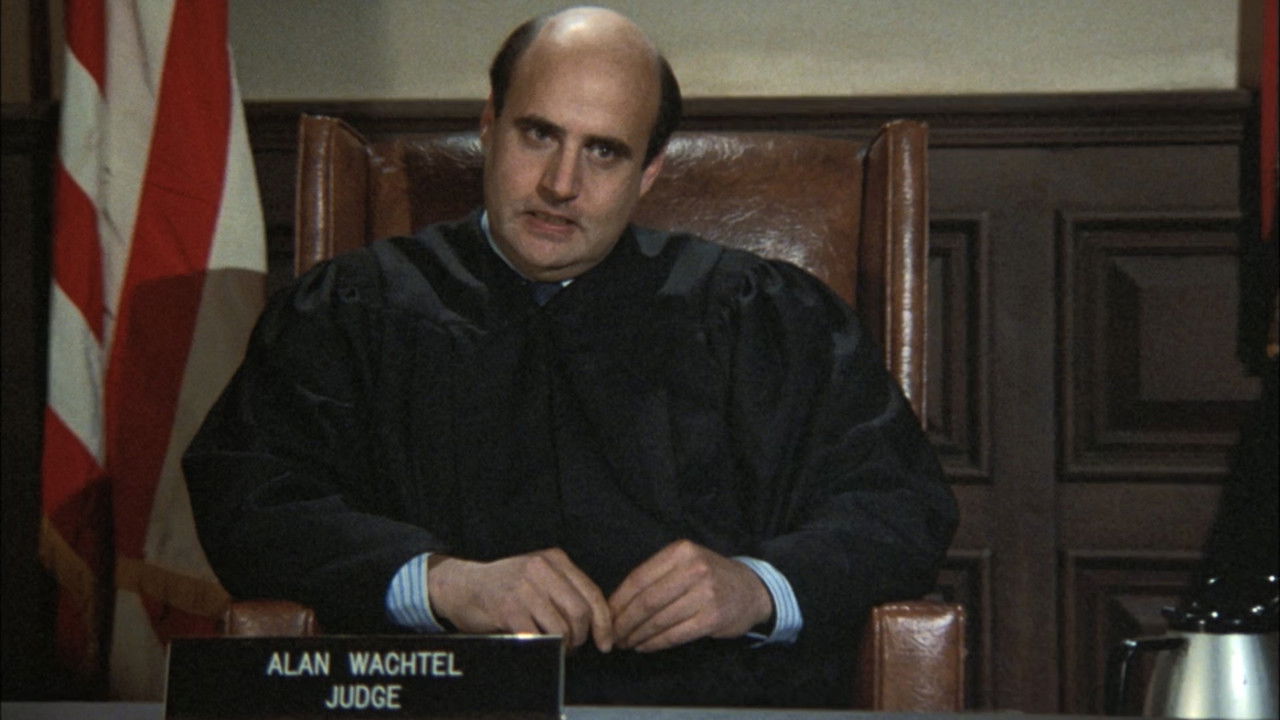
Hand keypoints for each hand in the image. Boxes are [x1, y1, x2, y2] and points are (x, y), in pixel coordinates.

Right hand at [427, 548, 612, 651]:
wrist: (461, 586)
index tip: (605, 643)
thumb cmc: (505, 587)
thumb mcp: (539, 576)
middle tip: (572, 647)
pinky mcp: (508, 608)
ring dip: (561, 646)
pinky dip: (541, 648)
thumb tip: (598, 624)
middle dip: (580, 638)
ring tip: (553, 646)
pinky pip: (537, 637)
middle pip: (580, 613)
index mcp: (555, 559)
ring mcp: (524, 588)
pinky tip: (535, 645)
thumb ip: (565, 591)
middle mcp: (541, 569)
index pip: (592, 593)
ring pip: (561, 628)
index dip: (603, 623)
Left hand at [609, 539, 772, 651]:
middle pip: (646, 601)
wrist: (752, 590)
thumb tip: (618, 602)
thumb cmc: (711, 577)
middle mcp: (694, 569)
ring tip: (626, 643)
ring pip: (659, 619)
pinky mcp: (712, 619)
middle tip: (612, 635)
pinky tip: (644, 646)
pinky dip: (655, 643)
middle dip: (624, 622)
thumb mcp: (687, 562)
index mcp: (681, 552)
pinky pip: (674, 634)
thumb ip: (657, 575)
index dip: (619, 600)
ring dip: (637, 635)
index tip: (606, 616)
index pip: (639, 578)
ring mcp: (705, 594)